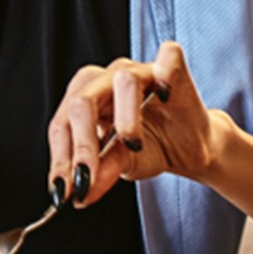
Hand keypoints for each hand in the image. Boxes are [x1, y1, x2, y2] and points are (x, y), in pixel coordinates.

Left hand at [47, 41, 230, 208]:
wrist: (192, 147)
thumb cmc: (152, 147)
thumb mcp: (123, 165)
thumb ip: (100, 174)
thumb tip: (78, 196)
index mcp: (86, 101)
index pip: (62, 124)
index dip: (60, 158)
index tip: (62, 192)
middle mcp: (107, 80)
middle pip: (82, 100)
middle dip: (81, 144)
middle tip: (86, 177)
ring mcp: (140, 70)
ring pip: (122, 80)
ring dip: (125, 117)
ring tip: (133, 143)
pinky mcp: (173, 66)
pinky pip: (168, 57)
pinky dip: (165, 73)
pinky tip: (165, 94)